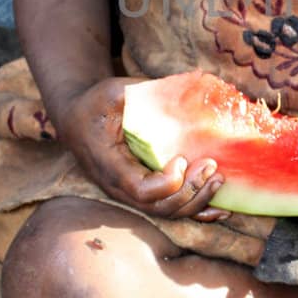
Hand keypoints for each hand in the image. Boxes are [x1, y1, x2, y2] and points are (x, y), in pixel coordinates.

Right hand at [56, 77, 225, 220]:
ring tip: (219, 179)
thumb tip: (193, 84)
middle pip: (159, 207)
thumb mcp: (114, 91)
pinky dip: (197, 212)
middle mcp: (120, 187)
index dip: (167, 183)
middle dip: (191, 192)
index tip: (182, 159)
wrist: (76, 119)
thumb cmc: (96, 103)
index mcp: (110, 164)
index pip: (141, 190)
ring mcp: (131, 194)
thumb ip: (147, 91)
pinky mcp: (143, 192)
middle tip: (211, 166)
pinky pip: (170, 210)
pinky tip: (221, 209)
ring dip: (197, 202)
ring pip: (167, 213)